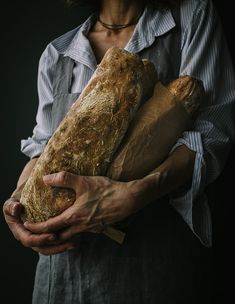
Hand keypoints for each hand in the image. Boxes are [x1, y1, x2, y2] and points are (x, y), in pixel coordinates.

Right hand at [3, 197, 74, 254]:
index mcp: (19, 232)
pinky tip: (76, 238)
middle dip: (56, 247)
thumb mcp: (12, 201)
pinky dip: (64, 242)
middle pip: (42, 248)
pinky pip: (55, 243)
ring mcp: (38, 238)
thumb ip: (10, 206)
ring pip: (50, 248)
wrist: (24, 198)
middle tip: (70, 243)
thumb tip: (16, 208)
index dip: (41, 240)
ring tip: (74, 244)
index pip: (29, 240)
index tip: (53, 235)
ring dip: (62, 247)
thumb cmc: (19, 198)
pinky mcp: (46, 235)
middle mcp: (28, 237)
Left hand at [24, 171, 160, 242]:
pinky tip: (77, 222)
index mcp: (74, 216)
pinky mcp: (99, 227)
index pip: (50, 226)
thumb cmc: (106, 190)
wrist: (128, 199)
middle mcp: (81, 226)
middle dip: (47, 236)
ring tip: (56, 227)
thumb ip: (64, 179)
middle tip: (40, 231)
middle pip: (59, 237)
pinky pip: (83, 232)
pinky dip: (75, 231)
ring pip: (72, 236)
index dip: (37, 227)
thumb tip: (46, 178)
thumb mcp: (84, 182)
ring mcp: (91, 228)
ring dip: (62, 234)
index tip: (28, 226)